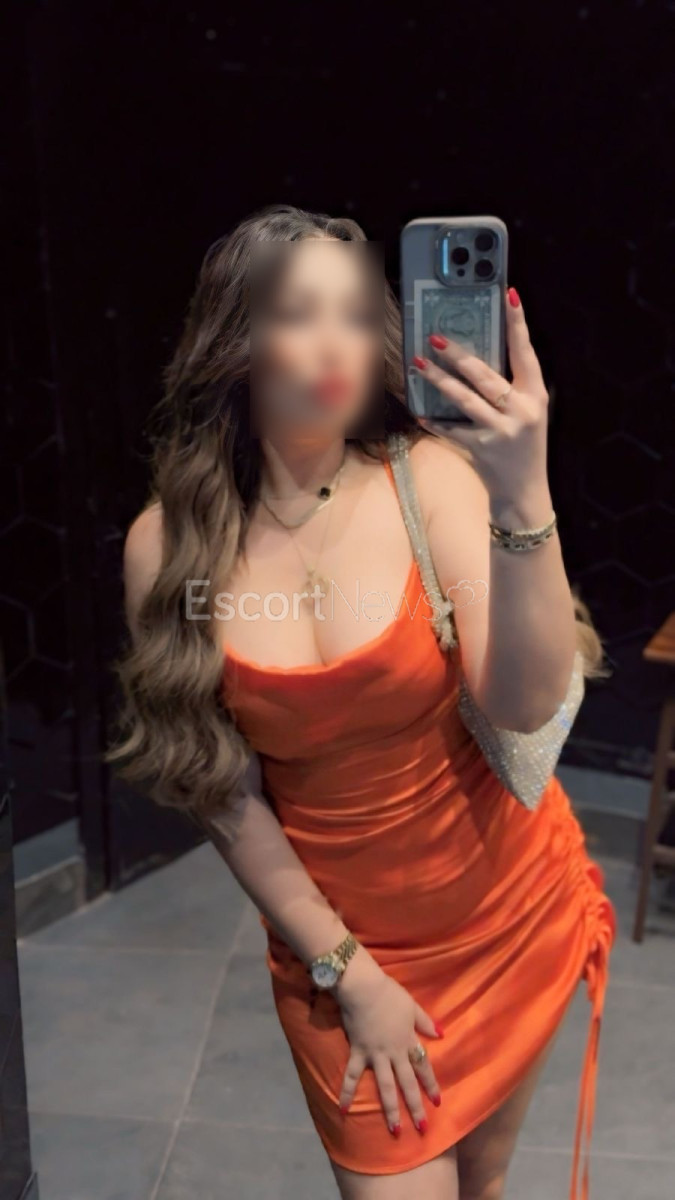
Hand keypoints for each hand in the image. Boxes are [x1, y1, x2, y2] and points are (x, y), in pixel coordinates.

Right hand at [333, 953, 442, 1134]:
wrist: (363, 988)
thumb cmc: (389, 994)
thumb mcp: (412, 1006)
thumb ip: (425, 1022)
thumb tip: (441, 1035)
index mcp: (408, 1041)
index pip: (423, 1066)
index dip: (431, 1084)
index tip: (438, 1102)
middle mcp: (394, 1053)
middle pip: (407, 1083)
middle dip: (415, 1106)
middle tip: (422, 1128)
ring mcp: (375, 1055)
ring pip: (385, 1086)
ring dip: (390, 1109)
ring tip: (395, 1130)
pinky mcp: (358, 1052)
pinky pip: (351, 1075)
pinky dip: (346, 1092)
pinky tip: (343, 1110)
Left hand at [411, 286, 550, 508]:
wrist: (525, 492)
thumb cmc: (523, 446)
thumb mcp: (528, 414)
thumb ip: (511, 388)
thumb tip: (476, 356)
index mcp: (535, 396)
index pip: (526, 353)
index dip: (518, 324)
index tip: (510, 294)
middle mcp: (521, 411)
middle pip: (486, 376)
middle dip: (459, 355)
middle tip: (435, 337)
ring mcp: (500, 431)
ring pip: (465, 399)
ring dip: (439, 381)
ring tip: (418, 364)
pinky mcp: (481, 449)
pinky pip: (452, 430)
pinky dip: (435, 422)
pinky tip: (420, 413)